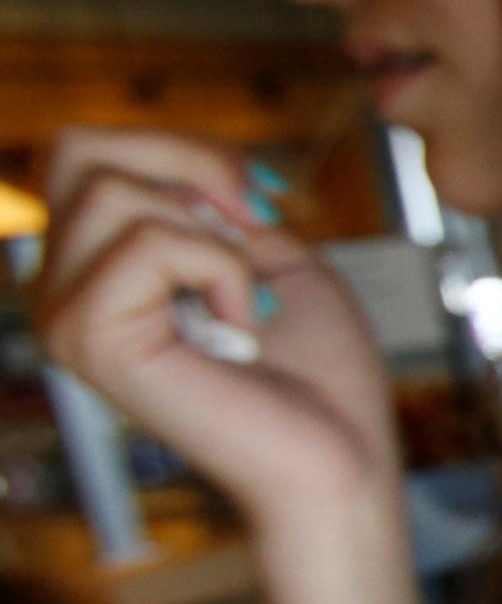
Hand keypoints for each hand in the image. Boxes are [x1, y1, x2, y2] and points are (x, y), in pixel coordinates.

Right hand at [32, 127, 398, 531]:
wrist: (342, 455)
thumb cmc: (317, 370)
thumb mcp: (268, 250)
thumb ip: (209, 197)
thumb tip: (181, 160)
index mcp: (92, 265)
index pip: (87, 149)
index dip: (182, 148)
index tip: (260, 205)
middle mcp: (58, 289)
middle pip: (79, 150)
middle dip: (192, 165)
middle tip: (257, 230)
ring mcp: (62, 316)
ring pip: (109, 192)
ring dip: (212, 233)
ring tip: (247, 299)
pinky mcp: (87, 341)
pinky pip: (144, 245)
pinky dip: (219, 268)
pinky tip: (241, 325)